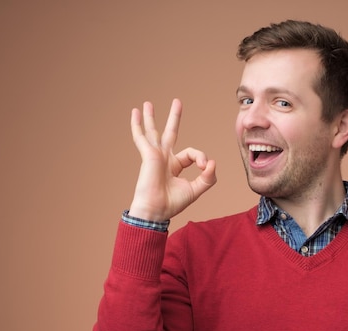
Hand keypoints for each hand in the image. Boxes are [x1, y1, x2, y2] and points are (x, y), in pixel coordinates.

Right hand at [128, 99, 216, 220]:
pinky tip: (135, 112)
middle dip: (174, 117)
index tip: (204, 167)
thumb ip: (208, 178)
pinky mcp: (148, 155)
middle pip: (170, 133)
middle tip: (177, 102)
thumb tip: (212, 162)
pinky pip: (141, 137)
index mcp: (175, 165)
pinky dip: (137, 125)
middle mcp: (164, 158)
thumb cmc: (172, 203)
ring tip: (147, 103)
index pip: (192, 153)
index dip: (201, 157)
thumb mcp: (195, 190)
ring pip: (153, 132)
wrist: (156, 211)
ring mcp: (155, 155)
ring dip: (150, 117)